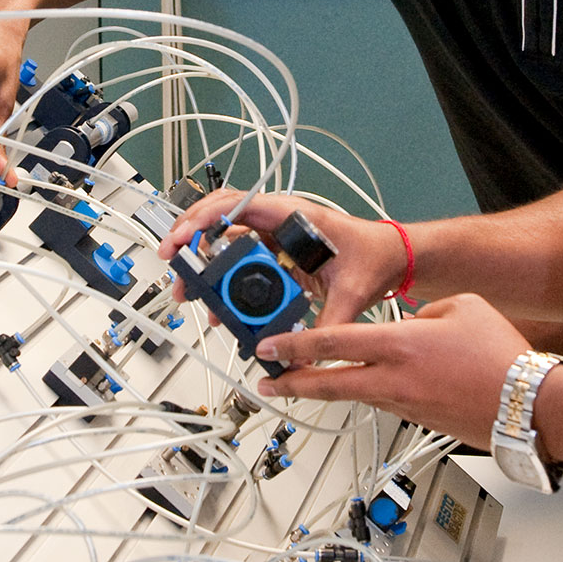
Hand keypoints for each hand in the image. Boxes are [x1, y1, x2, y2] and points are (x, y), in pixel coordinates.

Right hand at [158, 188, 407, 325]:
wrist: (390, 257)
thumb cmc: (374, 257)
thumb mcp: (351, 292)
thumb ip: (328, 327)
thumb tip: (304, 356)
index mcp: (293, 215)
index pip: (238, 205)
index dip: (205, 219)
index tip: (184, 238)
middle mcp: (279, 220)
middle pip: (221, 218)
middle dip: (191, 239)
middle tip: (172, 262)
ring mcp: (275, 235)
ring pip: (225, 239)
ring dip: (202, 261)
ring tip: (187, 290)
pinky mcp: (275, 253)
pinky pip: (239, 258)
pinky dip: (221, 276)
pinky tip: (214, 301)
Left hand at [253, 295, 528, 448]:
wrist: (528, 405)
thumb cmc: (503, 357)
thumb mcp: (461, 308)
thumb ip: (424, 312)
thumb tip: (410, 323)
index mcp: (400, 344)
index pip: (331, 342)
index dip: (294, 345)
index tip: (269, 347)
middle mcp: (394, 378)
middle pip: (327, 383)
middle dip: (291, 383)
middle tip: (265, 383)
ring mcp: (404, 404)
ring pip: (351, 395)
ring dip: (323, 391)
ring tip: (298, 386)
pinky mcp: (417, 420)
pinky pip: (381, 402)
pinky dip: (364, 394)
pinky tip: (362, 388)